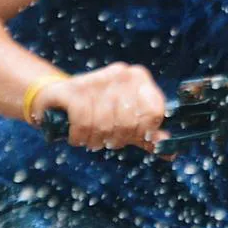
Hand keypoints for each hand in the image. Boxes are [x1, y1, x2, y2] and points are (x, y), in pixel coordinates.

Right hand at [31, 63, 167, 151]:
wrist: (56, 100)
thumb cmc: (97, 112)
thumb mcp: (126, 123)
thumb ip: (148, 135)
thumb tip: (171, 153)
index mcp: (139, 78)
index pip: (155, 112)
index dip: (145, 132)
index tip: (132, 137)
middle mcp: (121, 74)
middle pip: (130, 122)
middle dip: (116, 138)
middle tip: (105, 139)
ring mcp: (97, 79)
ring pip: (105, 123)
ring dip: (95, 140)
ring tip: (90, 137)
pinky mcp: (74, 89)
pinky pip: (83, 121)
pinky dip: (79, 136)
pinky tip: (77, 136)